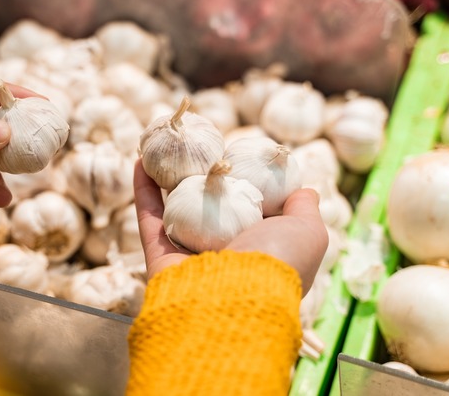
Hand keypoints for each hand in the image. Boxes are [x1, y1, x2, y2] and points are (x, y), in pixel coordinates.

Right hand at [133, 159, 328, 293]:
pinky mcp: (159, 256)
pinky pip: (149, 218)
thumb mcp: (308, 232)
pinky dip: (143, 190)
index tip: (236, 155)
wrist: (235, 300)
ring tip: (164, 148)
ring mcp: (188, 255)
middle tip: (197, 147)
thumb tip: (304, 190)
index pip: (248, 208)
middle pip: (208, 206)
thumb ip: (304, 209)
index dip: (241, 180)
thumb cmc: (277, 264)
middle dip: (201, 177)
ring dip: (167, 179)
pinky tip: (140, 160)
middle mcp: (223, 253)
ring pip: (175, 209)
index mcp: (258, 248)